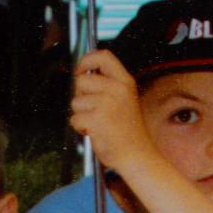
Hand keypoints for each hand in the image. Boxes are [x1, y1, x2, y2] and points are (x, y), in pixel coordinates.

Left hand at [69, 47, 152, 174]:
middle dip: (81, 95)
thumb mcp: (125, 100)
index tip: (81, 70)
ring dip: (81, 114)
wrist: (137, 155)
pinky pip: (75, 119)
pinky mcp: (96, 119)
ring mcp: (106, 103)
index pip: (103, 56)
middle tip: (94, 109)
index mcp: (125, 82)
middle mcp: (117, 89)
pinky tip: (96, 133)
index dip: (87, 60)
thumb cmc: (128, 132)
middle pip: (82, 80)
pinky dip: (81, 128)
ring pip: (76, 102)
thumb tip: (82, 75)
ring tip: (99, 124)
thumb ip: (108, 85)